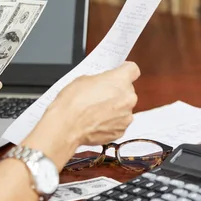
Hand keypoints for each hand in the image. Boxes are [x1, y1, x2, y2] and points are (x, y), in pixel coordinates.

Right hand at [23, 62, 139, 163]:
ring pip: (124, 108)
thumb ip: (100, 80)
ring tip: (95, 110)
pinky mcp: (121, 130)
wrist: (67, 125)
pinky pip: (119, 122)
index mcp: (120, 80)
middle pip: (127, 90)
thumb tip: (102, 84)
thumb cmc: (73, 102)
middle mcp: (128, 97)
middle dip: (116, 92)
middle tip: (100, 94)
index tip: (120, 72)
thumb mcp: (83, 79)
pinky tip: (96, 120)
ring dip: (114, 108)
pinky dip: (110, 121)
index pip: (132, 69)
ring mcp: (126, 116)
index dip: (124, 70)